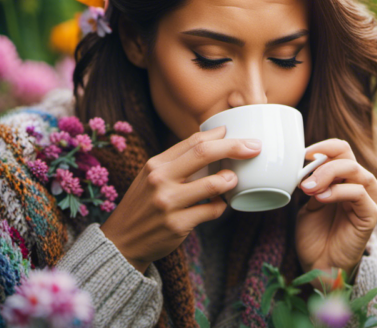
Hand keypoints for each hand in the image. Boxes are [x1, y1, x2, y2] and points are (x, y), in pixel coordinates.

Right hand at [99, 126, 261, 272]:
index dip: (220, 135)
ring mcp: (168, 203)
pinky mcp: (177, 225)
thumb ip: (178, 161)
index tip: (238, 134)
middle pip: (204, 153)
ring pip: (213, 184)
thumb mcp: (152, 177)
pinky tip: (218, 205)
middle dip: (235, 147)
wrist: (121, 242)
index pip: (193, 141)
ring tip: (233, 180)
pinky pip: (212, 211)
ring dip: (229, 180)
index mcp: (156, 164)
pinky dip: (220, 206)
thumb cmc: (144, 205)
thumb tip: (216, 140)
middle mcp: (160, 180)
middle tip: (255, 147)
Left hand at [295, 139, 376, 288]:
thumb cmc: (315, 235)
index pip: (342, 150)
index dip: (324, 147)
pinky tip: (322, 198)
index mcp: (347, 179)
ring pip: (356, 171)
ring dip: (330, 174)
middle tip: (304, 179)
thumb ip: (313, 182)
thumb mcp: (310, 201)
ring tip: (310, 188)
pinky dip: (339, 191)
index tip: (303, 154)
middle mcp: (361, 185)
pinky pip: (359, 193)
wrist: (319, 265)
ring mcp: (369, 199)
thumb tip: (306, 163)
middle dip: (324, 163)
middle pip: (349, 157)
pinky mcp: (371, 215)